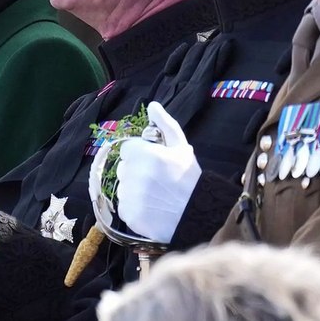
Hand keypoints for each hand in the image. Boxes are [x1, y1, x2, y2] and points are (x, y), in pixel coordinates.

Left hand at [98, 101, 200, 242]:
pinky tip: (152, 207)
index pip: (128, 149)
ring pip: (123, 187)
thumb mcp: (181, 146)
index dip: (141, 154)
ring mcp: (127, 195)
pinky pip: (124, 205)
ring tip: (156, 194)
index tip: (155, 162)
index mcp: (141, 153)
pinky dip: (134, 206)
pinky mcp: (127, 214)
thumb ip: (164, 124)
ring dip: (134, 189)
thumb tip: (152, 106)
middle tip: (157, 179)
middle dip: (136, 170)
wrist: (196, 214)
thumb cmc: (189, 178)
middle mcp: (130, 173)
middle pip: (124, 167)